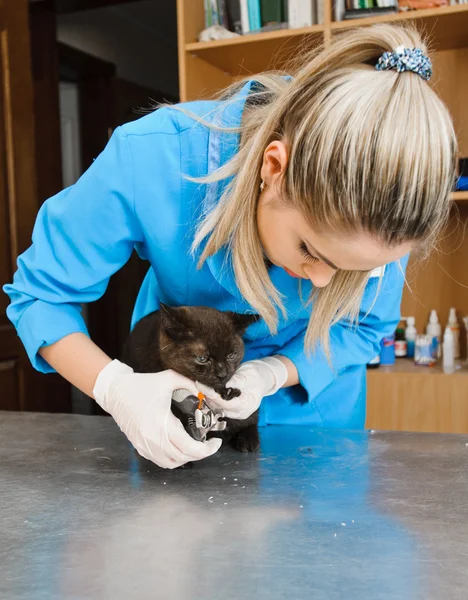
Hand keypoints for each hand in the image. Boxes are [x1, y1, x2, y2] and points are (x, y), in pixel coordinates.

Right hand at [93, 360, 221, 468]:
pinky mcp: (140, 447)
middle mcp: (153, 438)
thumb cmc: (141, 385)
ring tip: (196, 447)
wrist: (116, 391)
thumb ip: (191, 385)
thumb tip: (207, 394)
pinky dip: (173, 459)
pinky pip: (160, 461)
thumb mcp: (170, 378)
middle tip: (209, 444)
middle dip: (201, 454)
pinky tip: (180, 448)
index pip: (189, 447)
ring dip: (187, 458)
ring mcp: (145, 445)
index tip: (215, 442)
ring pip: (172, 463)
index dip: (207, 449)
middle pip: (183, 457)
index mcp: (162, 423)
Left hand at [198, 357, 287, 419]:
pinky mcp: (230, 410)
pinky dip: (209, 398)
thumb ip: (236, 381)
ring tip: (196, 384)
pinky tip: (203, 390)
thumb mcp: (247, 375)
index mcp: (246, 405)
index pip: (224, 402)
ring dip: (205, 397)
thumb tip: (223, 384)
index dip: (211, 394)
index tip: (200, 384)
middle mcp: (239, 412)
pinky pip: (216, 406)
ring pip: (215, 407)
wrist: (263, 378)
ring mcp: (234, 413)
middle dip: (205, 395)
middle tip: (194, 382)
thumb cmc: (256, 375)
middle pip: (217, 406)